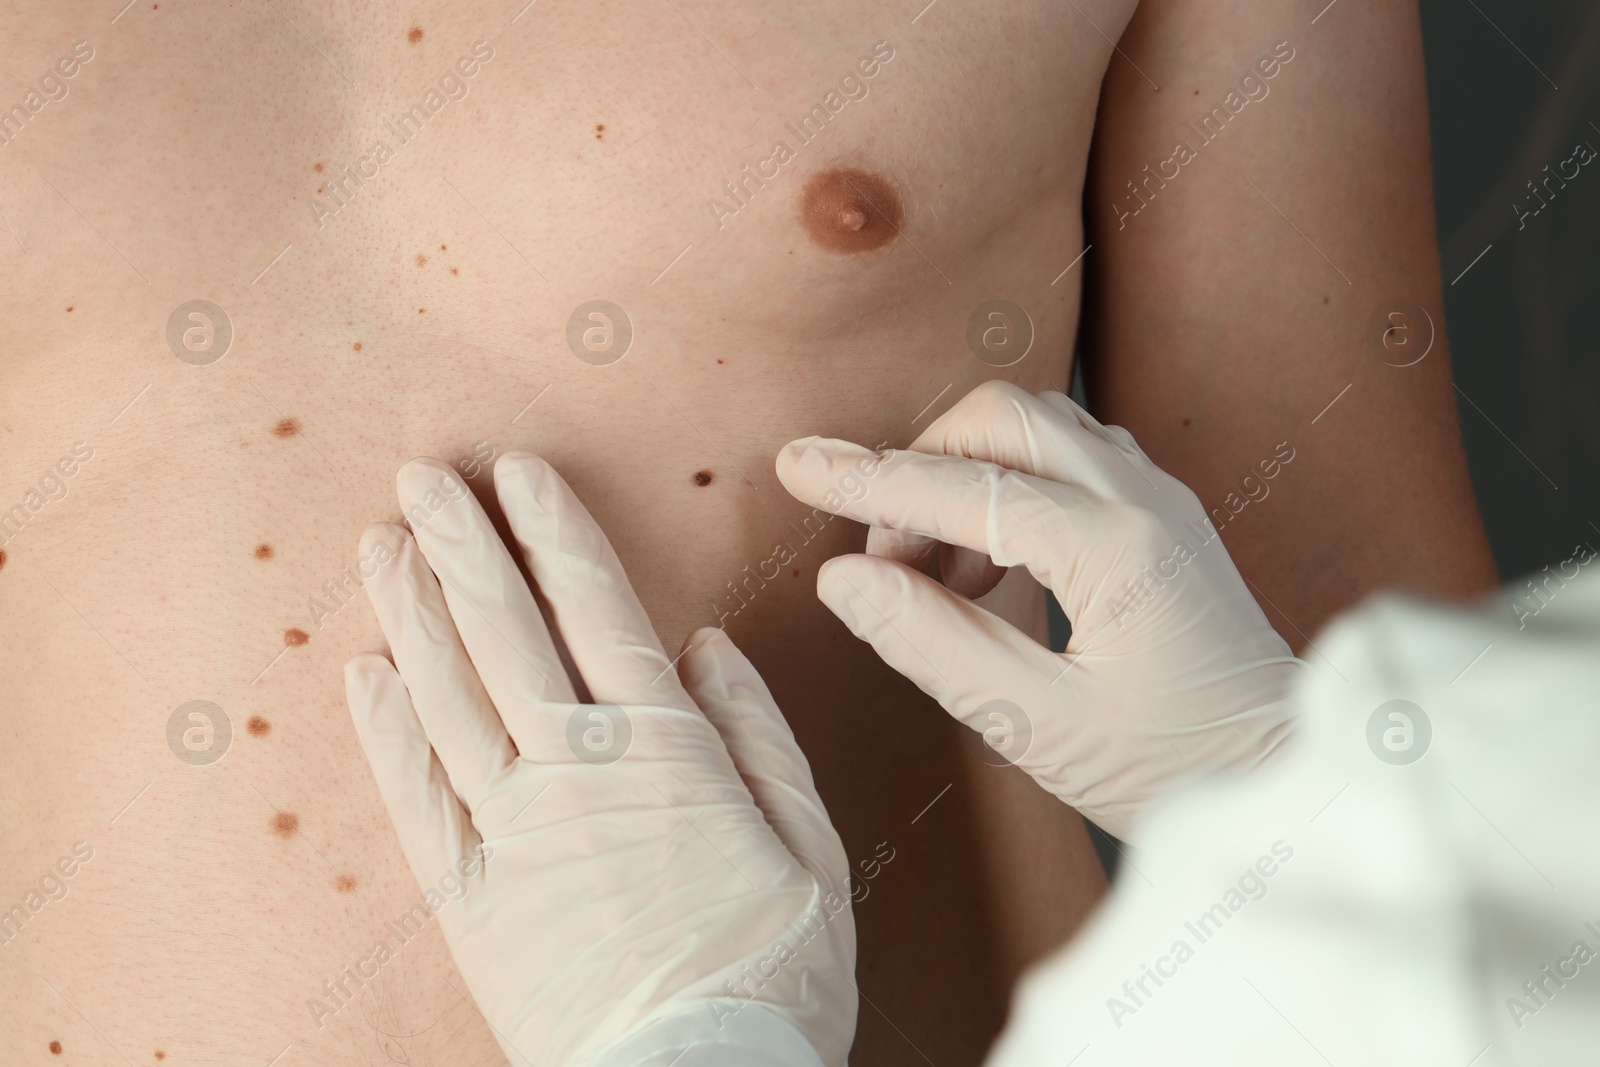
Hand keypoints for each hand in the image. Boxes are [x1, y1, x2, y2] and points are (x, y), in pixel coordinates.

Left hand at [344, 455, 855, 1066]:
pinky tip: (363, 670)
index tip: (522, 473)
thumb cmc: (772, 973)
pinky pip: (415, 794)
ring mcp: (512, 831)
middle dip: (462, 545)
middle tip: (424, 477)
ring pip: (447, 697)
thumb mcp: (810, 845)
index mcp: (663, 751)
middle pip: (505, 634)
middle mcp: (575, 771)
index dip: (555, 535)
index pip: (595, 612)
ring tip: (382, 542)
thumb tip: (702, 646)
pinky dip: (385, 727)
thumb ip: (755, 736)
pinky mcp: (469, 896)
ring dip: (412, 611)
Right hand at [775, 381, 1304, 839]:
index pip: (960, 490)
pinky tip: (994, 570)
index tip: (796, 465)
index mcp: (1115, 547)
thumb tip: (845, 581)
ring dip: (966, 476)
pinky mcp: (1164, 512)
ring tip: (941, 580)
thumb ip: (934, 645)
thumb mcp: (1039, 726)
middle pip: (999, 417)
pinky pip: (1067, 456)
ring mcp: (1161, 495)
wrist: (1285, 774)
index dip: (866, 480)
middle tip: (890, 563)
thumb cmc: (1173, 766)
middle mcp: (1143, 496)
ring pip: (1034, 426)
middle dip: (923, 467)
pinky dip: (1009, 489)